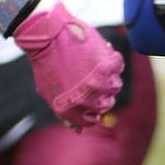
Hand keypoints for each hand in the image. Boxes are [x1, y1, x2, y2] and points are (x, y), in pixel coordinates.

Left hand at [13, 0, 123, 129]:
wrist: (48, 35)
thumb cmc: (46, 63)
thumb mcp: (50, 93)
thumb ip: (66, 112)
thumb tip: (80, 129)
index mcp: (70, 110)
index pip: (91, 120)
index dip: (91, 109)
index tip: (89, 97)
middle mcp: (87, 101)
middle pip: (106, 104)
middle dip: (100, 92)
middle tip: (91, 76)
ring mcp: (99, 84)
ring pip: (115, 86)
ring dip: (107, 75)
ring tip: (92, 63)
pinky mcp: (109, 66)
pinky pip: (118, 66)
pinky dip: (111, 59)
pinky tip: (97, 53)